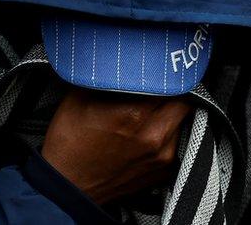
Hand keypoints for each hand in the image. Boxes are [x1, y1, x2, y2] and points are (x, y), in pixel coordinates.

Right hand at [41, 88, 192, 204]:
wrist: (67, 189)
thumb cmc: (70, 145)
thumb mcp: (78, 100)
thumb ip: (106, 78)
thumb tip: (121, 62)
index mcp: (135, 114)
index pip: (169, 83)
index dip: (164, 76)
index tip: (158, 74)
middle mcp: (154, 135)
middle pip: (183, 101)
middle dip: (173, 94)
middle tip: (159, 91)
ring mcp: (162, 155)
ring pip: (182, 121)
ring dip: (171, 114)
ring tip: (151, 113)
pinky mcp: (164, 169)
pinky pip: (176, 141)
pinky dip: (167, 134)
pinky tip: (148, 133)